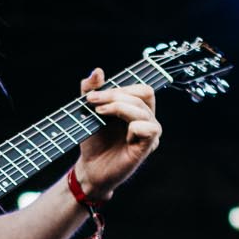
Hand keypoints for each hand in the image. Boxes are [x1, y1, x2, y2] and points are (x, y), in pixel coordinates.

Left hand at [74, 68, 161, 197]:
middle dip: (117, 94)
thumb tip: (97, 70)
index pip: (140, 88)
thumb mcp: (88, 111)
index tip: (91, 95)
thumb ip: (91, 90)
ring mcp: (150, 133)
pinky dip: (133, 127)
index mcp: (138, 108)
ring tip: (99, 114)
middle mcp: (148, 119)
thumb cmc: (94, 141)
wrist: (90, 168)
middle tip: (93, 101)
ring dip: (119, 107)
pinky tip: (122, 136)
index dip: (118, 87)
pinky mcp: (147, 147)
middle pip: (144, 94)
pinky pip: (149, 129)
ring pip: (143, 111)